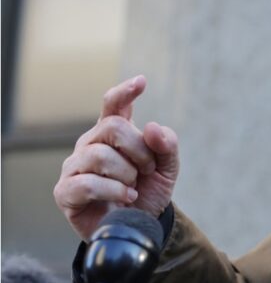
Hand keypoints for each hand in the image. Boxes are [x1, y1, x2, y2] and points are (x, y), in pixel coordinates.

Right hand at [53, 76, 179, 240]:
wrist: (138, 226)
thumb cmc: (147, 192)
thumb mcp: (167, 168)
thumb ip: (166, 145)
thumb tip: (151, 127)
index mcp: (113, 133)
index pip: (113, 105)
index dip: (125, 92)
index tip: (141, 82)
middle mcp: (90, 144)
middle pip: (112, 127)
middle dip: (138, 148)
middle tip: (148, 169)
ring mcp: (75, 166)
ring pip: (99, 154)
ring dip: (126, 172)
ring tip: (134, 187)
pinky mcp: (65, 191)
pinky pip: (87, 183)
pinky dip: (113, 190)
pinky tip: (126, 197)